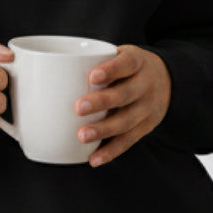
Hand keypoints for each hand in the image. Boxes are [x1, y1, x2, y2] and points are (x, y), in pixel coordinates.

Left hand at [74, 46, 170, 167]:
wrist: (168, 80)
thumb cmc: (128, 67)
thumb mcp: (120, 55)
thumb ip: (95, 60)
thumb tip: (44, 69)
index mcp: (137, 62)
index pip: (127, 63)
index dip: (111, 69)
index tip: (92, 75)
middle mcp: (146, 85)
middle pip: (126, 94)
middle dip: (102, 102)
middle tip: (78, 107)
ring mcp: (148, 108)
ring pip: (127, 121)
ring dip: (104, 130)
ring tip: (82, 136)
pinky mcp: (146, 127)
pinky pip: (128, 141)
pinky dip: (111, 151)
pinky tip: (93, 158)